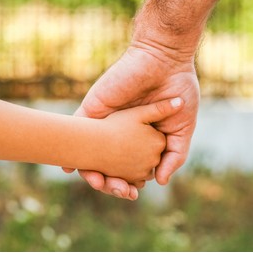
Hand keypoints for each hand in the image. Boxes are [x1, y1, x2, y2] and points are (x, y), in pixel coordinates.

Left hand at [65, 44, 198, 199]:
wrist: (166, 60)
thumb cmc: (179, 92)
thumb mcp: (183, 128)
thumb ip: (174, 155)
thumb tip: (161, 182)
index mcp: (142, 139)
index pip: (131, 167)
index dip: (130, 182)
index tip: (132, 193)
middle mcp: (122, 132)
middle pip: (110, 163)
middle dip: (110, 181)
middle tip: (117, 191)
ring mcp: (107, 121)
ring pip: (91, 151)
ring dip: (90, 170)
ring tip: (97, 183)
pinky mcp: (95, 108)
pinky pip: (77, 130)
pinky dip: (71, 148)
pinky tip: (69, 168)